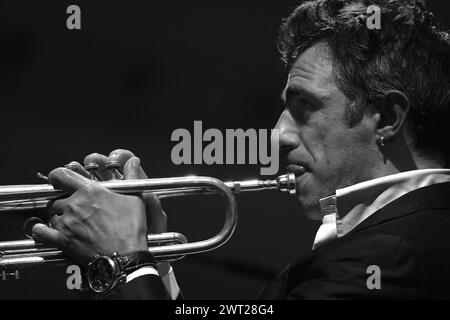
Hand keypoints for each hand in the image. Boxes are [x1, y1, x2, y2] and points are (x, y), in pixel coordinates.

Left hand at [31, 150, 164, 265]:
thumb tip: (133, 160)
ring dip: (59, 217)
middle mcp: (74, 205)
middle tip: (74, 208)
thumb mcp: (136, 198)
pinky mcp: (62, 240)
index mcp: (89, 191)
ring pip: (52, 215)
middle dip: (62, 202)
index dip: (57, 177)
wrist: (124, 255)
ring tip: (71, 223)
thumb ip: (132, 175)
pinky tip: (46, 230)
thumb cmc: (130, 228)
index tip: (59, 181)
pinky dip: (42, 230)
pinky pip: (42, 232)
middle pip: (55, 198)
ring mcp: (66, 223)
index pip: (61, 175)